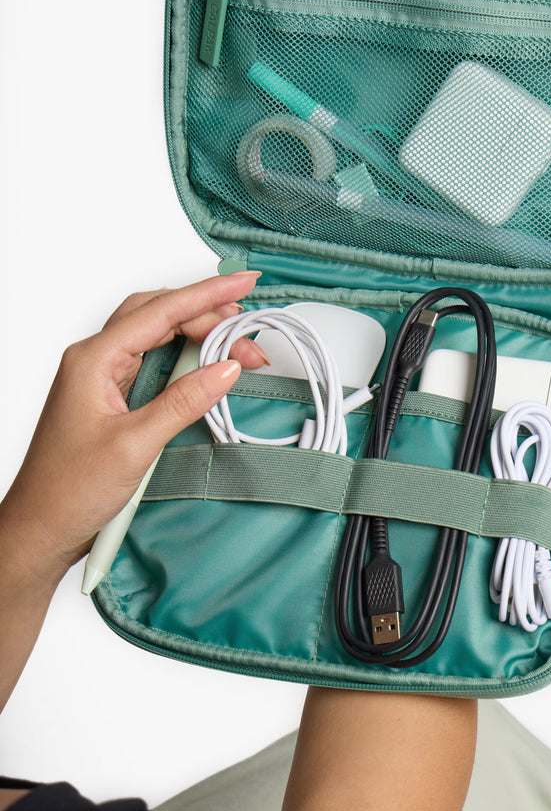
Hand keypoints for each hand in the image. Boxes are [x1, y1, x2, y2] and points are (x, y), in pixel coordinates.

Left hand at [0, 271, 264, 585]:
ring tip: (240, 350)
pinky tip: (208, 366)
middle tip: (250, 335)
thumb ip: (184, 401)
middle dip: (208, 316)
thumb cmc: (70, 490)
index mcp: (93, 359)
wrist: (41, 529)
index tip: (244, 281)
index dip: (207, 293)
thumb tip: (226, 367)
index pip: (160, 311)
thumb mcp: (136, 445)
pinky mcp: (113, 395)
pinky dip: (186, 357)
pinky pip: (154, 360)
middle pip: (160, 314)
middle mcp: (96, 359)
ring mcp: (103, 376)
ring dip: (199, 336)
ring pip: (158, 334)